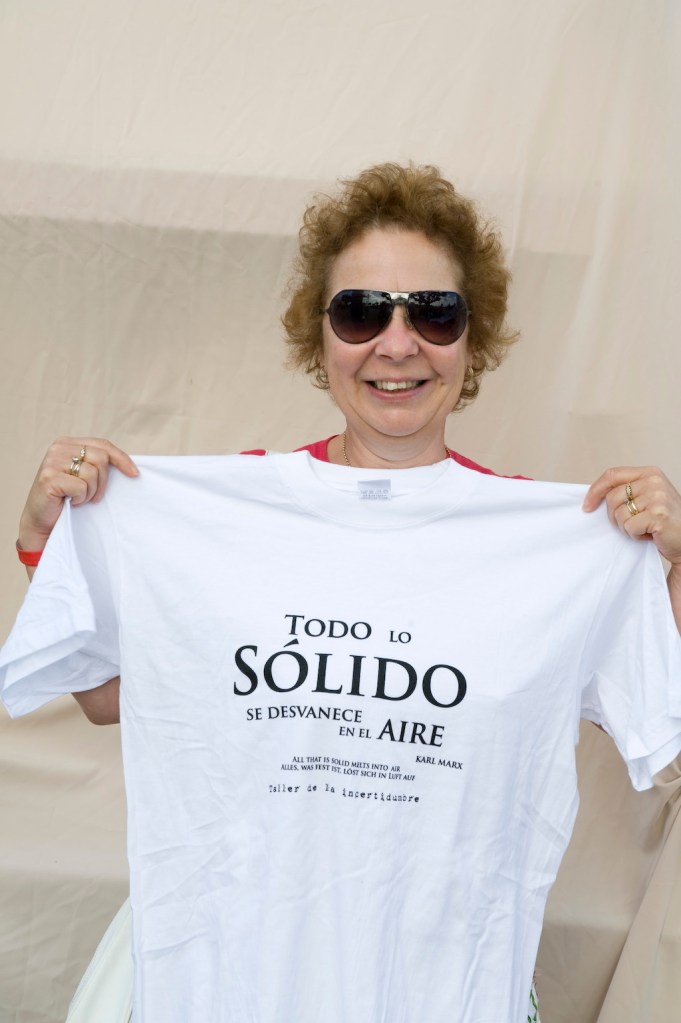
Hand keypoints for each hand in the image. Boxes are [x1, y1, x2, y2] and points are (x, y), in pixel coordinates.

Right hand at [18, 436, 138, 550]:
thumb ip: (97, 464)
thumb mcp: (84, 476)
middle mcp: (59, 447)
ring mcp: (52, 461)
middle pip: (101, 458)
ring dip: (90, 492)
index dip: (121, 458)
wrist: (42, 520)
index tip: (135, 474)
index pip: (103, 444)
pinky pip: (81, 487)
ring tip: (78, 498)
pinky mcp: (49, 477)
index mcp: (68, 443)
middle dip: (103, 482)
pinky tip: (69, 502)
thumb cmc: (66, 498)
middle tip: (94, 496)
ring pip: (92, 473)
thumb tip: (130, 466)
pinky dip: (80, 498)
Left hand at [583, 466, 680, 566]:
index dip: (595, 490)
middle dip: (614, 517)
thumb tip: (593, 496)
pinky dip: (635, 536)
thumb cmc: (665, 521)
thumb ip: (628, 491)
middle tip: (631, 524)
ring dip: (626, 528)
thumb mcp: (649, 497)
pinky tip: (650, 535)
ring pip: (618, 514)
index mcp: (650, 472)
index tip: (587, 506)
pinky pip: (629, 527)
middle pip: (612, 497)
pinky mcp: (658, 514)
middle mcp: (654, 481)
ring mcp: (657, 497)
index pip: (612, 474)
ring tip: (644, 529)